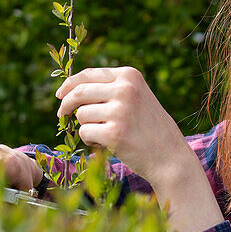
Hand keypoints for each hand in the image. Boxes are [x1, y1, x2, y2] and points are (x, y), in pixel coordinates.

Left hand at [55, 67, 223, 231]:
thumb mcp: (137, 98)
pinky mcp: (114, 133)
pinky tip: (108, 144)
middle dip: (66, 105)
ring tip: (105, 134)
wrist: (171, 157)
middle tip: (62, 115)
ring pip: (81, 115)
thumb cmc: (151, 129)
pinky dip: (90, 141)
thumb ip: (112, 89)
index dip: (70, 84)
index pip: (89, 74)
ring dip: (86, 126)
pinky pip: (84, 133)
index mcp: (130, 76)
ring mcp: (120, 110)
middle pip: (79, 92)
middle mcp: (125, 89)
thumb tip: (72, 90)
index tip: (60, 94)